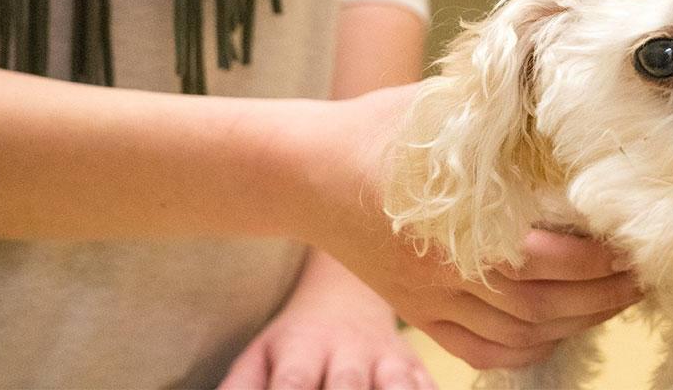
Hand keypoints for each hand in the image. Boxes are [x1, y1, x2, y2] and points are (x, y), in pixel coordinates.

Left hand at [219, 252, 433, 389]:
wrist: (352, 293)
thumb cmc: (297, 338)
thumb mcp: (261, 353)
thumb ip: (241, 386)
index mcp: (304, 348)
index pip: (293, 382)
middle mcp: (348, 352)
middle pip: (349, 385)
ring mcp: (388, 357)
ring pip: (398, 382)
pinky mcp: (417, 365)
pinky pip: (431, 384)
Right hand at [290, 86, 642, 370]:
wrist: (308, 170)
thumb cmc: (383, 129)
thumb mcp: (447, 108)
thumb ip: (506, 114)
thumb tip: (570, 95)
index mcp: (457, 221)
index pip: (547, 259)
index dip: (599, 261)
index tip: (634, 241)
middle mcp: (444, 271)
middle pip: (540, 305)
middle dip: (602, 296)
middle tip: (643, 272)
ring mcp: (428, 298)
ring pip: (516, 334)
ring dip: (574, 323)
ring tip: (615, 297)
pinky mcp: (416, 312)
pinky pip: (477, 350)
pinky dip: (525, 349)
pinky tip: (557, 329)